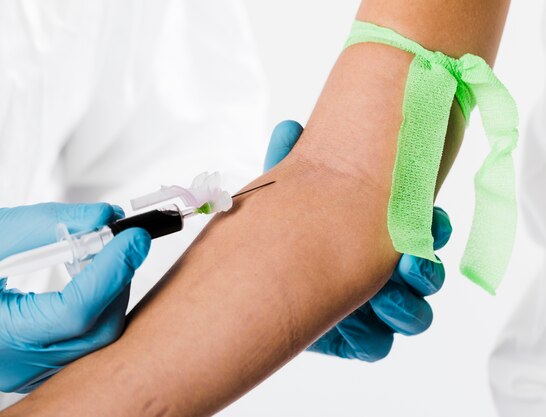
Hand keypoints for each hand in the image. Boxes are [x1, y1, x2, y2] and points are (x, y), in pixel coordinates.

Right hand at [0, 203, 149, 391]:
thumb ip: (51, 223)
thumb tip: (106, 216)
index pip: (74, 311)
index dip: (112, 270)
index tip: (134, 237)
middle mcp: (11, 363)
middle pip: (95, 330)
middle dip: (119, 280)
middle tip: (125, 242)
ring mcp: (25, 370)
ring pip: (96, 338)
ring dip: (112, 292)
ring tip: (107, 255)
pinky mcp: (35, 364)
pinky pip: (84, 341)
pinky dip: (98, 306)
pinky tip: (93, 279)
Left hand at [264, 120, 451, 361]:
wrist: (248, 282)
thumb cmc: (278, 232)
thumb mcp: (281, 195)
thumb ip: (287, 164)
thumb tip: (289, 128)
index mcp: (377, 234)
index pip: (422, 229)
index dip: (433, 226)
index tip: (429, 220)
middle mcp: (381, 271)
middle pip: (426, 274)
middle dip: (425, 270)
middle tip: (408, 265)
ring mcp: (371, 307)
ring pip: (411, 314)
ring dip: (404, 307)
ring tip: (383, 300)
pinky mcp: (350, 339)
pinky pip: (375, 346)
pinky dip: (369, 340)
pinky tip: (351, 329)